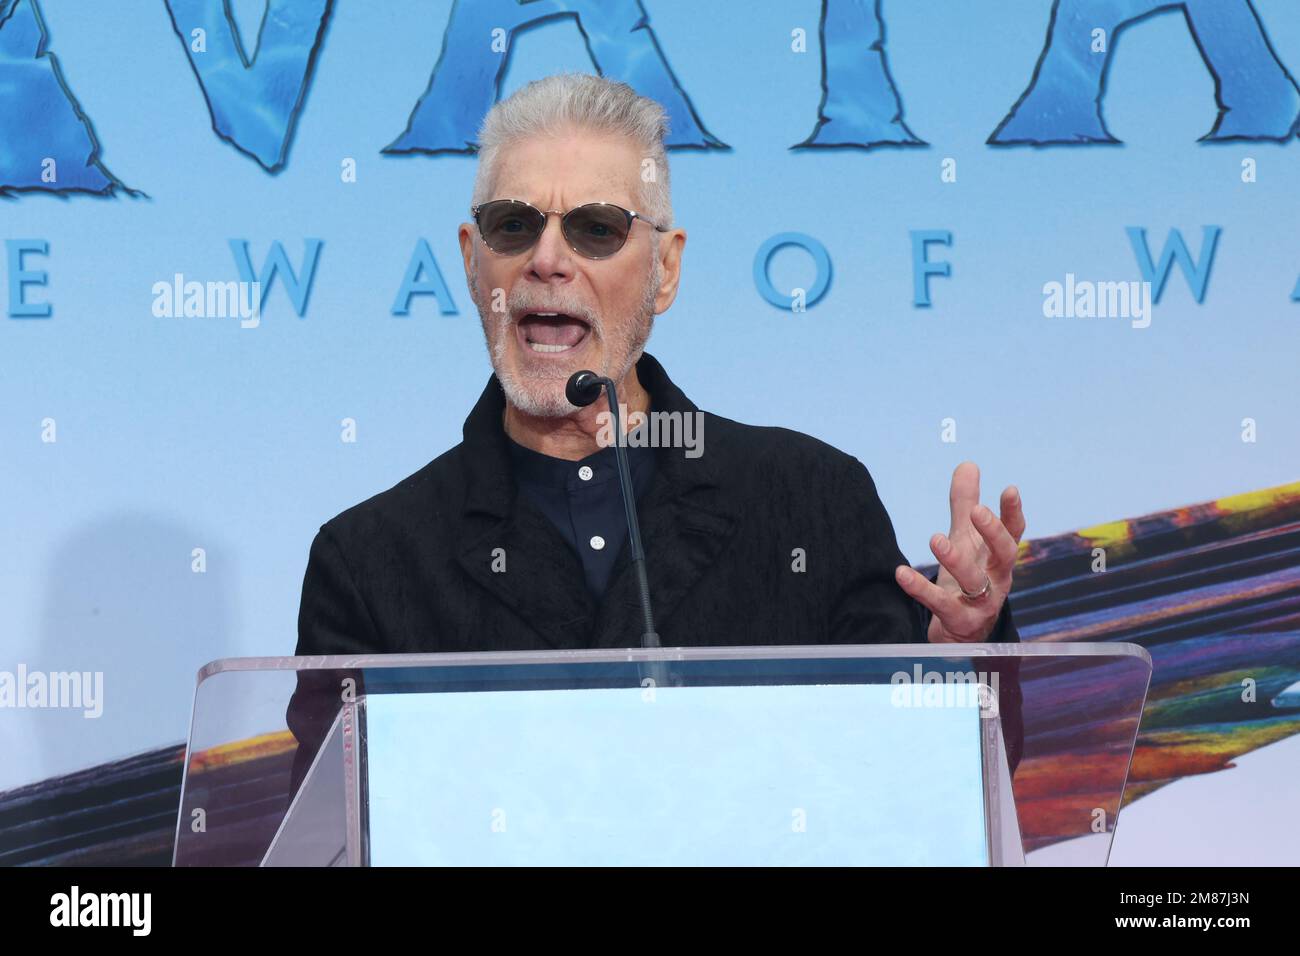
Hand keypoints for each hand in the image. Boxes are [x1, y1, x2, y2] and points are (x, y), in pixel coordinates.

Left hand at [893, 461, 1024, 642]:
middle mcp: (996, 580)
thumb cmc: (968, 578)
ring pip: (974, 581)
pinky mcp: (959, 622)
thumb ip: (965, 504)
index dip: (1013, 513)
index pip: (1013, 533)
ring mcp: (981, 603)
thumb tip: (968, 464)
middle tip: (977, 511)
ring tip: (935, 538)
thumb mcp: (965, 539)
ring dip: (956, 559)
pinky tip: (901, 573)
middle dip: (993, 533)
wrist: (961, 633)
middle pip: (1004, 555)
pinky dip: (921, 590)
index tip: (1010, 489)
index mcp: (998, 558)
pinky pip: (941, 605)